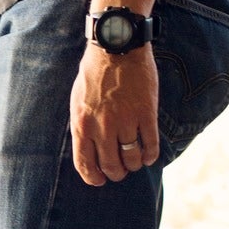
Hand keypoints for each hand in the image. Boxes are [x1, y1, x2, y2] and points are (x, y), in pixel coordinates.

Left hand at [70, 45, 159, 185]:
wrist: (115, 47)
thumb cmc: (94, 74)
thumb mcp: (78, 102)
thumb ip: (82, 126)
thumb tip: (87, 150)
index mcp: (82, 125)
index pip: (85, 164)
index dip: (93, 178)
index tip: (100, 181)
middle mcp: (102, 127)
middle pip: (111, 165)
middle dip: (116, 173)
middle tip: (121, 171)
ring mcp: (125, 120)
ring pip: (132, 158)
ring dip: (134, 165)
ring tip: (135, 162)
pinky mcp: (146, 113)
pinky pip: (150, 145)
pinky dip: (151, 155)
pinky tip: (150, 156)